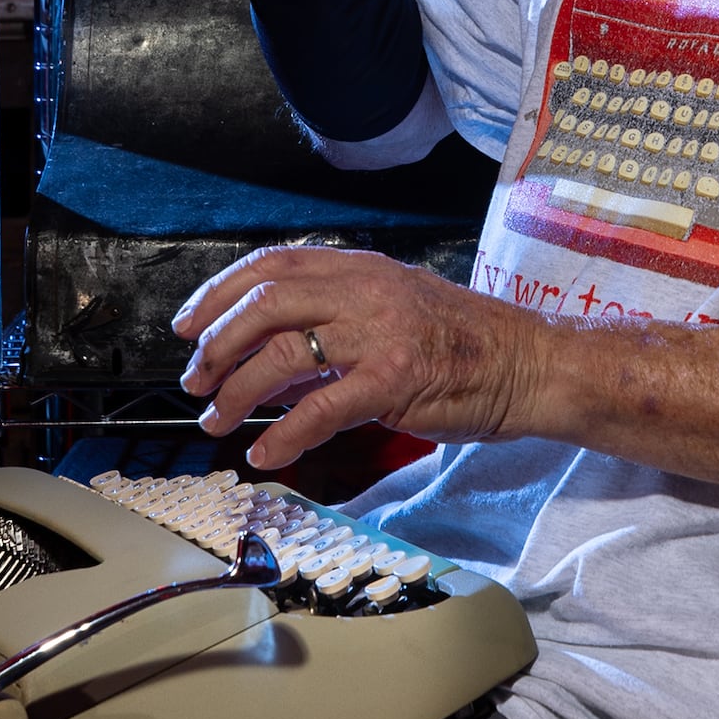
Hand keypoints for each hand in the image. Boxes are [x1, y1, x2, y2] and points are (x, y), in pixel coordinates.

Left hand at [173, 247, 549, 472]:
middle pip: (265, 304)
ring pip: (282, 354)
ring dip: (237, 391)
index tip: (189, 324)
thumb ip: (332, 329)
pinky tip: (267, 453)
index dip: (219, 293)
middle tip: (195, 379)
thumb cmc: (464, 344)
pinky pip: (322, 408)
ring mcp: (381, 333)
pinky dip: (285, 434)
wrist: (529, 363)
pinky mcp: (396, 380)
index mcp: (361, 269)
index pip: (272, 265)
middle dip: (216, 343)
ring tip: (218, 418)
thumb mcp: (392, 314)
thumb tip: (269, 361)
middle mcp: (365, 291)